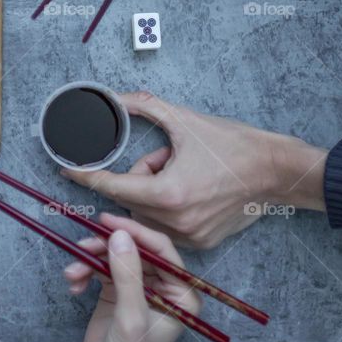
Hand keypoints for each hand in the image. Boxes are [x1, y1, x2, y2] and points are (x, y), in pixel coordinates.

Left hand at [62, 92, 326, 247]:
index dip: (86, 175)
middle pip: (130, 200)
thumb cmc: (233, 145)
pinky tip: (192, 190)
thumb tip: (114, 97)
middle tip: (165, 158)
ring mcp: (188, 237)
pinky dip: (169, 208)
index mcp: (167, 193)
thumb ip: (145, 107)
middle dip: (138, 177)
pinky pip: (167, 225)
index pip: (111, 186)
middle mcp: (175, 221)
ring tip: (183, 172)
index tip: (66, 168)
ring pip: (147, 214)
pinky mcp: (200, 244)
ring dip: (152, 193)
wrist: (276, 171)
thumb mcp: (185, 121)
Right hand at [64, 214, 200, 341]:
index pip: (162, 250)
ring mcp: (139, 288)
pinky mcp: (117, 292)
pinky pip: (102, 270)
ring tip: (73, 273)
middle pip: (135, 250)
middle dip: (105, 248)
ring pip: (115, 257)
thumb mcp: (130, 316)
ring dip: (90, 261)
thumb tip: (120, 234)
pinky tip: (75, 284)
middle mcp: (163, 287)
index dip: (135, 232)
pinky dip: (86, 273)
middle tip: (83, 246)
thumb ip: (128, 275)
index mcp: (181, 293)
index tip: (108, 221)